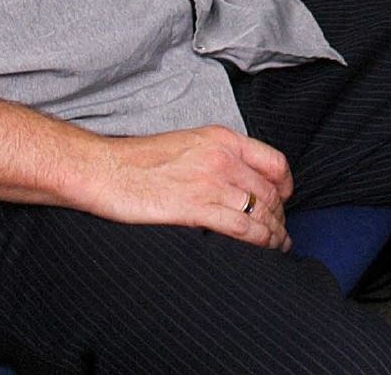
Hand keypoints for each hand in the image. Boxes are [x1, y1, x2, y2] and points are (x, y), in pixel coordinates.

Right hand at [84, 125, 295, 250]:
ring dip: (274, 233)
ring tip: (277, 246)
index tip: (284, 200)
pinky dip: (259, 242)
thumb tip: (237, 181)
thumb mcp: (187, 145)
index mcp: (222, 139)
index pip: (274, 162)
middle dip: (280, 216)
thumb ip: (216, 157)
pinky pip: (242, 228)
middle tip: (280, 231)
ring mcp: (212, 183)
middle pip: (271, 192)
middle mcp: (223, 159)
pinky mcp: (197, 208)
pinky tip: (262, 250)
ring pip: (262, 212)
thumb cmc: (138, 160)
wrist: (105, 170)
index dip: (285, 185)